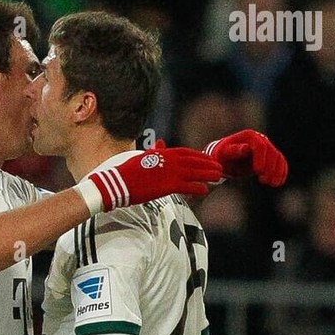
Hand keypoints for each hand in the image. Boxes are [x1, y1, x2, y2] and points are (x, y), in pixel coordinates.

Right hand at [78, 147, 222, 213]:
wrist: (115, 184)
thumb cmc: (125, 173)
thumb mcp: (141, 158)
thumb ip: (154, 152)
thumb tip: (160, 143)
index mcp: (162, 154)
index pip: (185, 152)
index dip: (198, 156)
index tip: (207, 159)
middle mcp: (168, 161)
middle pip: (193, 161)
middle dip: (207, 164)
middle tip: (219, 167)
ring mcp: (168, 173)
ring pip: (194, 172)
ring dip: (207, 174)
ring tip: (218, 177)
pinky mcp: (167, 186)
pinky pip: (187, 186)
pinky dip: (198, 188)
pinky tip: (205, 190)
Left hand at [204, 130, 287, 185]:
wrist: (225, 160)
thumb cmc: (222, 157)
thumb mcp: (224, 154)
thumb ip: (234, 151)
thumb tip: (246, 148)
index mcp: (249, 136)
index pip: (260, 146)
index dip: (261, 158)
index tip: (257, 172)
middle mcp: (260, 139)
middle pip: (271, 152)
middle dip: (270, 167)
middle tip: (264, 181)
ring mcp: (267, 147)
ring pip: (278, 158)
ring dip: (277, 172)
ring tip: (273, 184)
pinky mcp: (270, 156)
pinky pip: (280, 162)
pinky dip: (281, 172)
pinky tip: (278, 183)